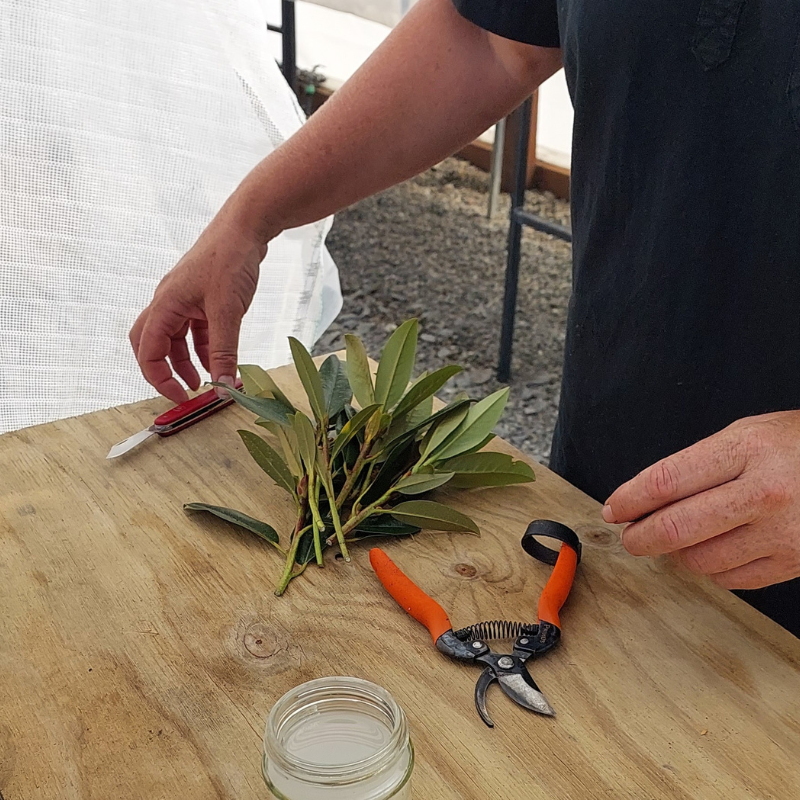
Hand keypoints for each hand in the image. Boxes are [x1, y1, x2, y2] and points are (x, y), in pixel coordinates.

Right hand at [130, 212, 265, 403]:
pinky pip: (196, 329)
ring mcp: (185, 299)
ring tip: (206, 380)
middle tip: (184, 391)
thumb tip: (222, 386)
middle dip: (165, 370)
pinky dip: (205, 347)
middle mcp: (169, 302)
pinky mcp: (202, 297)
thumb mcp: (227, 312)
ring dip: (187, 361)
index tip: (180, 398)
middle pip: (152, 344)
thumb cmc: (230, 260)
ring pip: (176, 338)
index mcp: (165, 304)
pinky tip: (220, 360)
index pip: (147, 351)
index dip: (159, 379)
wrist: (246, 227)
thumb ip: (223, 351)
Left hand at [602, 411, 799, 588]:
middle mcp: (763, 492)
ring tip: (677, 538)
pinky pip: (732, 578)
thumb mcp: (747, 434)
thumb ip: (698, 464)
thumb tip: (647, 497)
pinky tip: (714, 550)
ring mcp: (782, 532)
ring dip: (677, 553)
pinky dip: (712, 569)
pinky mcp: (795, 563)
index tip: (615, 508)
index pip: (667, 480)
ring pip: (701, 559)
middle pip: (677, 527)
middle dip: (641, 536)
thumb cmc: (797, 446)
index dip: (630, 498)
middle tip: (630, 535)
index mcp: (747, 449)